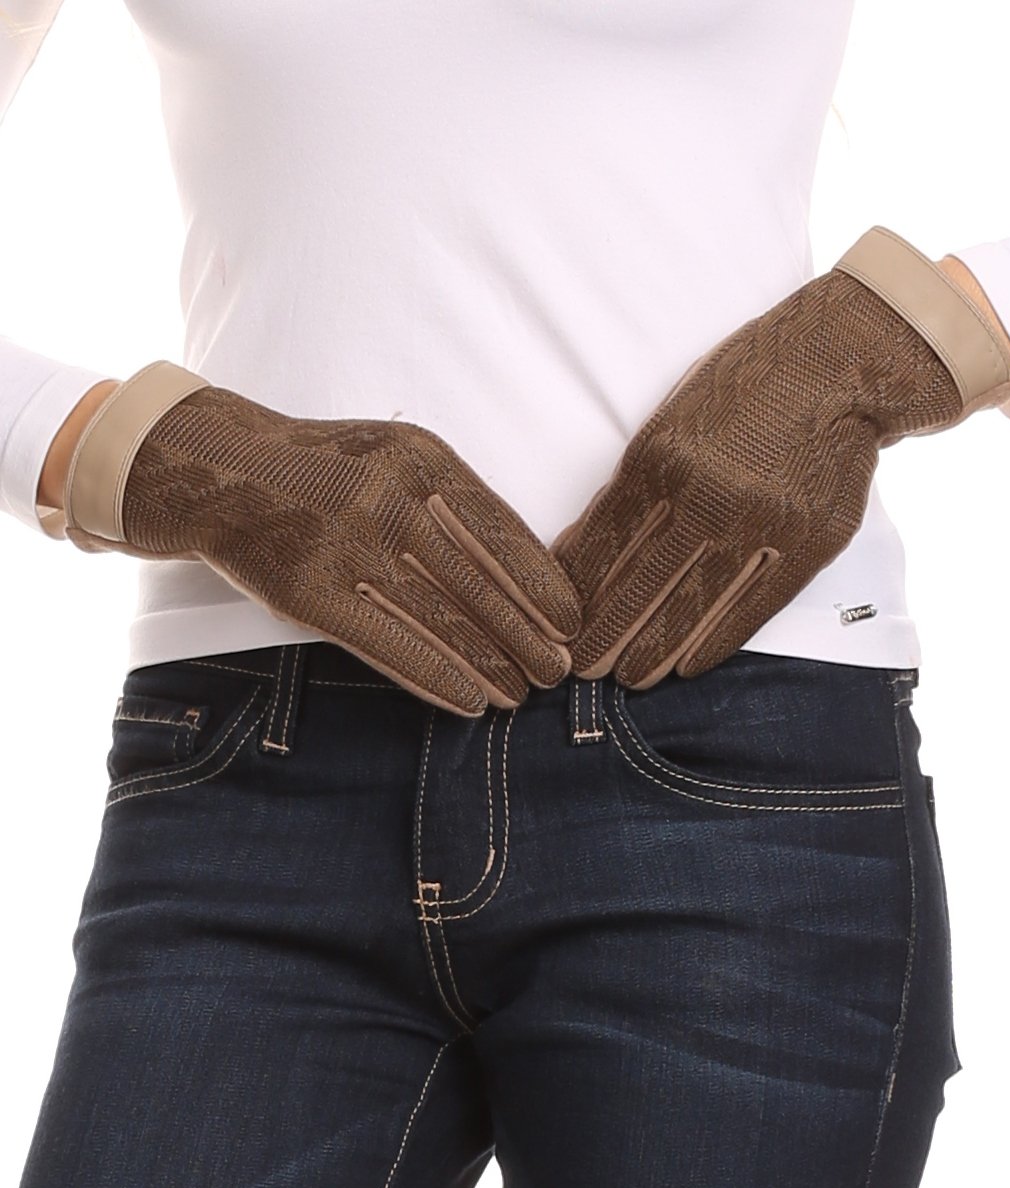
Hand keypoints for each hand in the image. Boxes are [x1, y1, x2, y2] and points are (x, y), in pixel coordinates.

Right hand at [58, 362, 580, 716]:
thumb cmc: (329, 464)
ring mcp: (344, 546)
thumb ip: (454, 495)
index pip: (499, 531)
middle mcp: (386, 498)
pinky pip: (386, 644)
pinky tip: (467, 702)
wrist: (226, 470)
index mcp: (421, 459)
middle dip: (526, 636)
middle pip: (476, 582)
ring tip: (520, 696)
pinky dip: (434, 677)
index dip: (541, 585)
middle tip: (559, 673)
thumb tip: (522, 563)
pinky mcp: (308, 592)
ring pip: (436, 620)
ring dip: (486, 667)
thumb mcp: (398, 452)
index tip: (571, 622)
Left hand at [551, 225, 1009, 689]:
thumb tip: (576, 553)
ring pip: (694, 605)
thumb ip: (627, 491)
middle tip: (584, 672)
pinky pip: (754, 607)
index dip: (580, 598)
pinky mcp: (808, 541)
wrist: (832, 367)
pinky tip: (689, 665)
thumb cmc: (735, 394)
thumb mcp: (666, 425)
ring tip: (630, 679)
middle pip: (641, 586)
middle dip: (607, 636)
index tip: (561, 631)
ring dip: (655, 650)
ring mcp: (762, 521)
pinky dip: (716, 640)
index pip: (604, 548)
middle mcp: (708, 495)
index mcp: (660, 460)